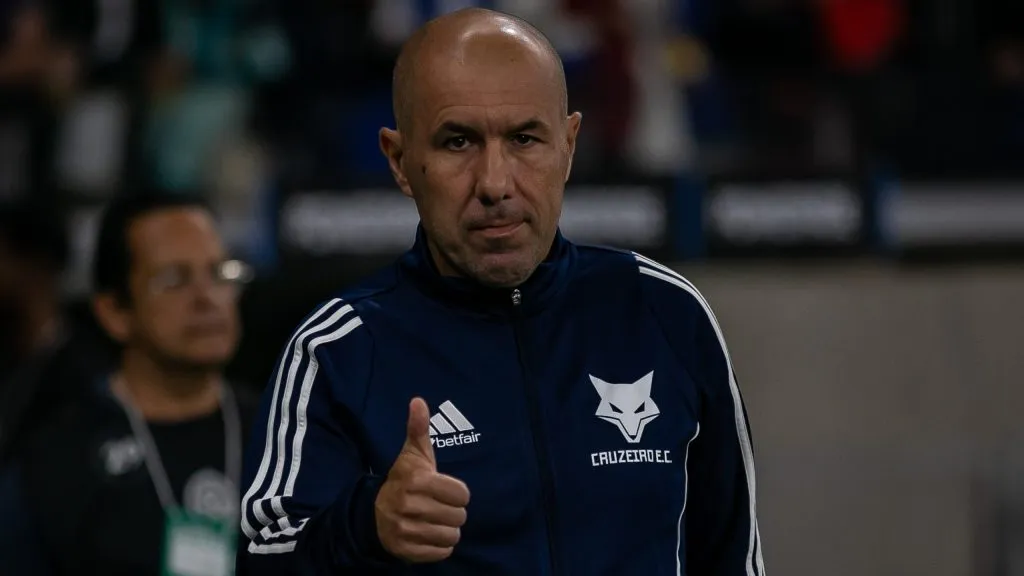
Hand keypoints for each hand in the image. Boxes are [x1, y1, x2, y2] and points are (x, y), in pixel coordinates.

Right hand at [375, 398, 469, 562]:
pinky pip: (441, 553)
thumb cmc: (404, 480)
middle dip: (453, 512)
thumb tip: (418, 400)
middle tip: (440, 506)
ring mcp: (406, 530)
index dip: (457, 493)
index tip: (445, 490)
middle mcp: (409, 506)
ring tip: (435, 521)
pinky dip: (440, 546)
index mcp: (416, 481)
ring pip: (452, 536)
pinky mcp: (406, 551)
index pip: (462, 494)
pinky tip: (429, 535)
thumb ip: (418, 429)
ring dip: (448, 530)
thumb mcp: (412, 454)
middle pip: (459, 516)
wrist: (374, 513)